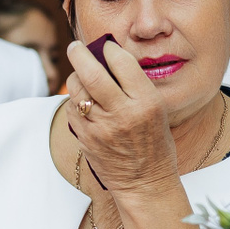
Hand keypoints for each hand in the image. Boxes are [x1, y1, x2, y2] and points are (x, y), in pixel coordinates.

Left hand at [65, 39, 177, 198]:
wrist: (145, 182)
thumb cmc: (155, 144)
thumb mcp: (157, 110)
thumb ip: (136, 85)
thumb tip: (111, 57)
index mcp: (146, 102)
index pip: (122, 62)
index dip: (109, 49)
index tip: (105, 46)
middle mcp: (123, 113)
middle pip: (91, 73)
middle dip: (79, 54)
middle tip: (75, 47)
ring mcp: (101, 128)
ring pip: (77, 90)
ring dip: (75, 77)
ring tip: (80, 75)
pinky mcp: (86, 139)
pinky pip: (72, 109)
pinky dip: (75, 100)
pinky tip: (82, 101)